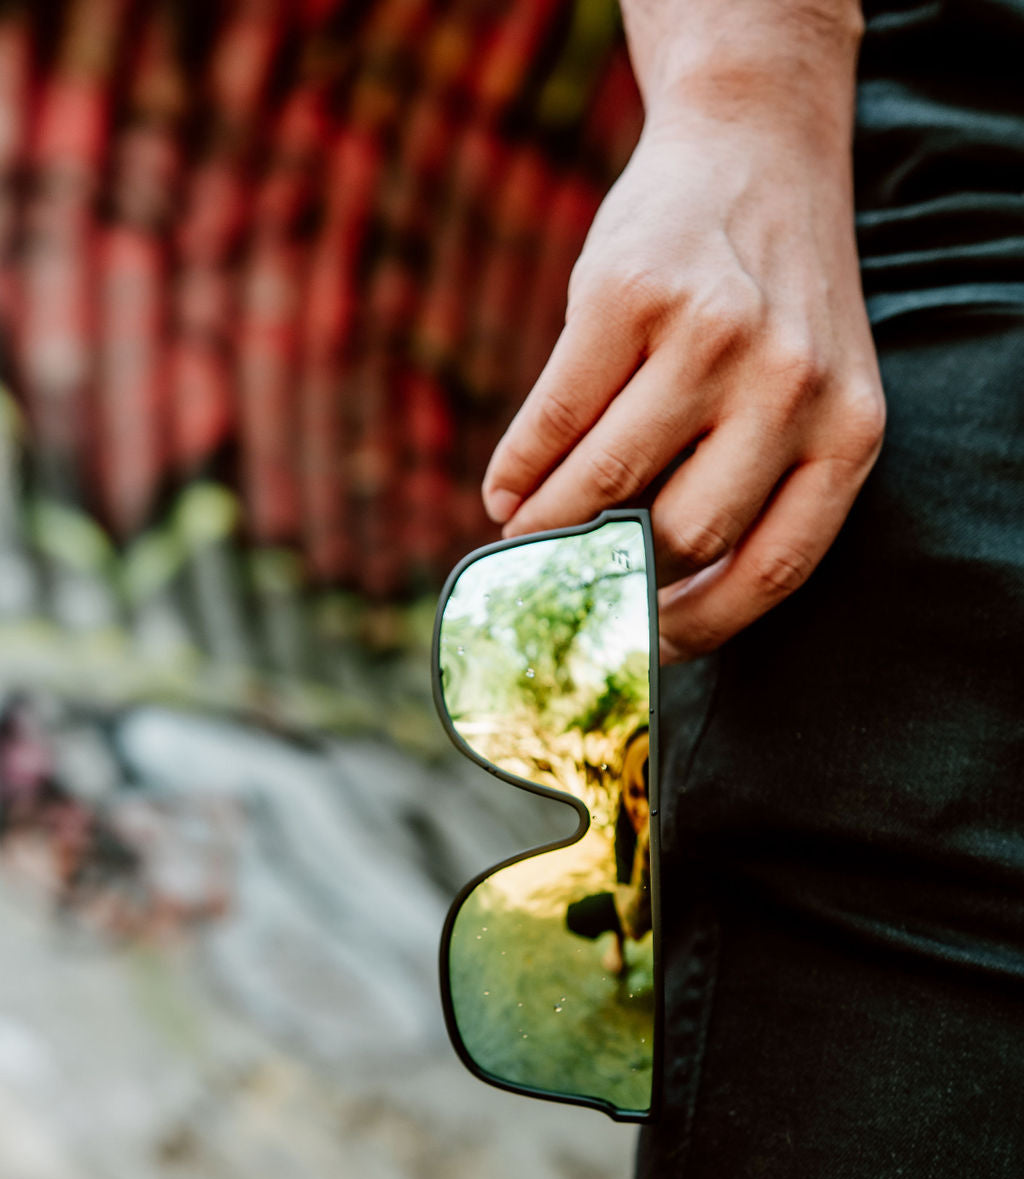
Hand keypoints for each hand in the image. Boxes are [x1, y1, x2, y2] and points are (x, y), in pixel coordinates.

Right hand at [482, 55, 884, 661]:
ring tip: (524, 538)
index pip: (774, 569)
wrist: (753, 148)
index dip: (698, 626)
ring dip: (549, 528)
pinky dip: (520, 468)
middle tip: (570, 587)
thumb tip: (645, 602)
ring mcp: (709, 336)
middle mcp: (790, 385)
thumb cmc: (769, 304)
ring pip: (607, 483)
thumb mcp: (809, 394)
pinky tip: (508, 489)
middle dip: (613, 577)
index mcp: (849, 430)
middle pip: (684, 534)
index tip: (643, 647)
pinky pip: (556, 416)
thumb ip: (758, 485)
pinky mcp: (629, 294)